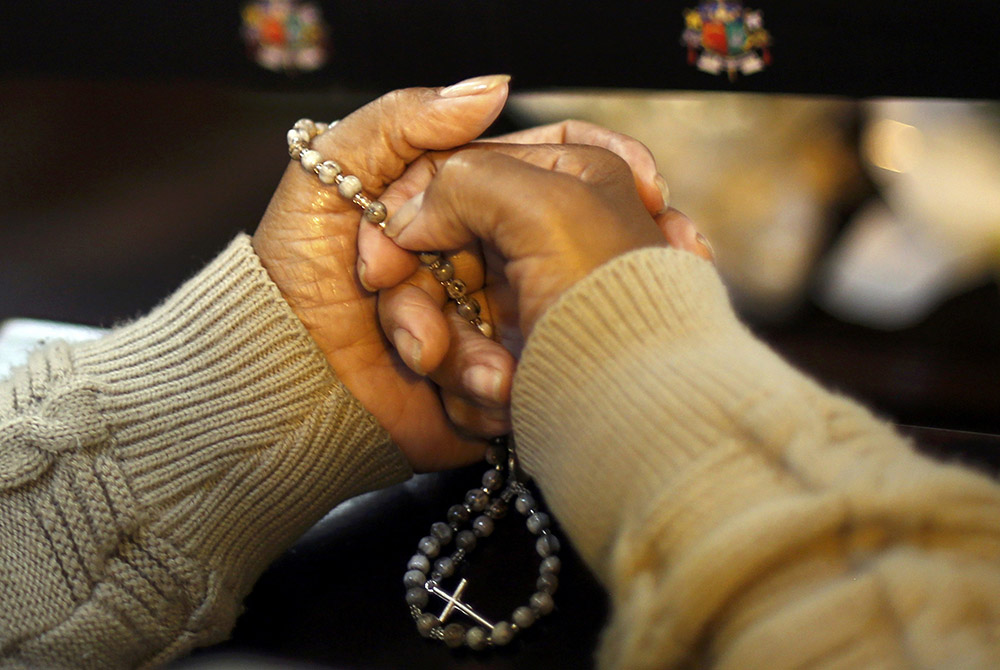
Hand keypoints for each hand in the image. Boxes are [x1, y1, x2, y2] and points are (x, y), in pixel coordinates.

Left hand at [252, 78, 677, 469]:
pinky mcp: (483, 386)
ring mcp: (487, 324)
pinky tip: (454, 389)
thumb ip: (403, 122)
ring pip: (534, 326)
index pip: (539, 178)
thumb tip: (495, 87)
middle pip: (546, 259)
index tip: (648, 191)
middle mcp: (482, 261)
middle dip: (542, 284)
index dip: (598, 179)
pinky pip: (515, 384)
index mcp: (457, 207)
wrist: (277, 381)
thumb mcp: (328, 176)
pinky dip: (487, 390)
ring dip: (489, 347)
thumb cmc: (292, 272)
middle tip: (507, 303)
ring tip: (435, 360)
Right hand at [369, 143, 713, 436]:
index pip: (463, 169)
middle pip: (444, 249)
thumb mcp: (545, 209)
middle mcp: (549, 231)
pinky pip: (463, 356)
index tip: (381, 261)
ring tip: (498, 382)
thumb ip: (466, 181)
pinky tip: (508, 393)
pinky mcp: (521, 349)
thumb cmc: (608, 302)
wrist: (642, 409)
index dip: (414, 209)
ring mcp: (531, 294)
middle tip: (424, 346)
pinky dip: (475, 384)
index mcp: (568, 177)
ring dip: (459, 355)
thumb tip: (411, 216)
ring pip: (444, 310)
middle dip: (427, 306)